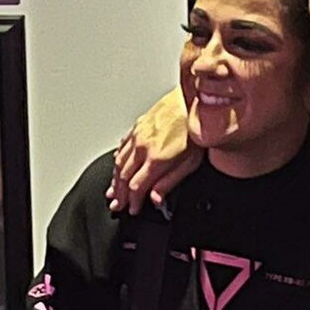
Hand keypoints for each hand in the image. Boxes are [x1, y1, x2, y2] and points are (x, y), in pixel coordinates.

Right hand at [108, 88, 200, 213]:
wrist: (194, 100)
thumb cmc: (197, 130)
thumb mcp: (190, 163)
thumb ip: (169, 182)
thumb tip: (155, 198)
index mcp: (155, 158)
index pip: (136, 187)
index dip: (132, 202)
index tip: (132, 210)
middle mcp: (142, 146)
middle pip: (123, 176)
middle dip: (119, 194)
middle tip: (117, 205)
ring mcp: (138, 134)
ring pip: (119, 161)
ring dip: (115, 179)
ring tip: (113, 191)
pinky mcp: (139, 125)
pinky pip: (122, 145)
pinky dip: (117, 158)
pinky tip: (117, 163)